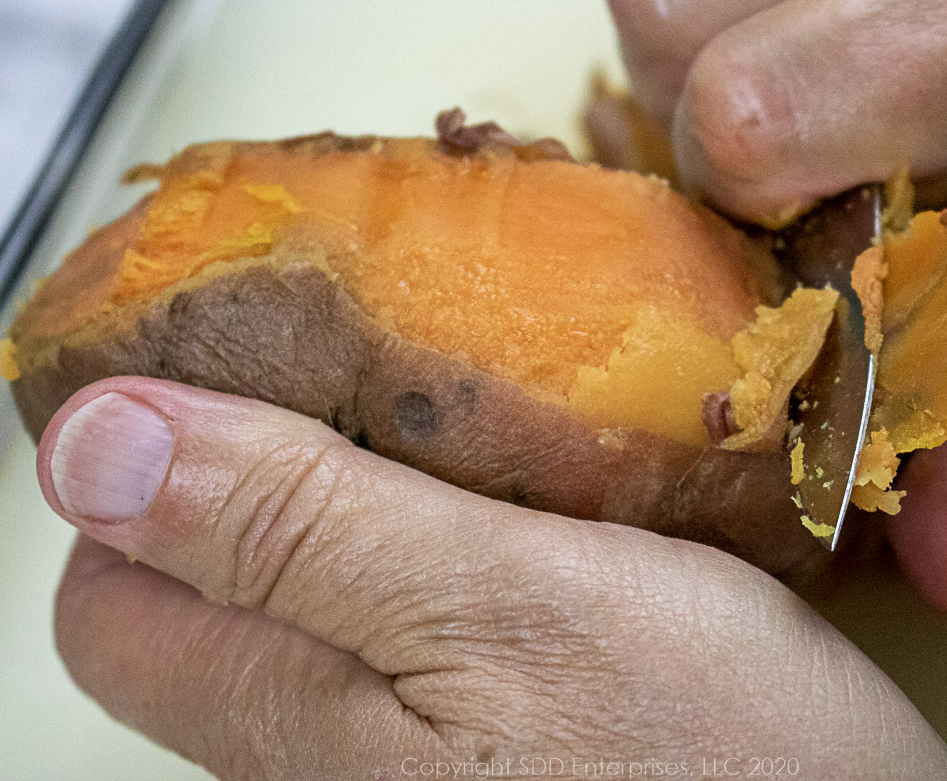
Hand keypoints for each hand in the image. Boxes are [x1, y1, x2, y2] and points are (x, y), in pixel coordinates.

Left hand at [40, 378, 946, 779]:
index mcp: (296, 719)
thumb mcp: (502, 604)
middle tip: (360, 353)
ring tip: (458, 392)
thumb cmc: (708, 756)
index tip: (224, 355)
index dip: (142, 464)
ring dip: (369, 475)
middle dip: (263, 453)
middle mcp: (329, 754)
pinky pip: (421, 607)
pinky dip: (448, 520)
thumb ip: (298, 532)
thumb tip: (93, 446)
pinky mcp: (502, 734)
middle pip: (213, 583)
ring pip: (322, 586)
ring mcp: (417, 746)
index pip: (109, 594)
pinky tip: (525, 476)